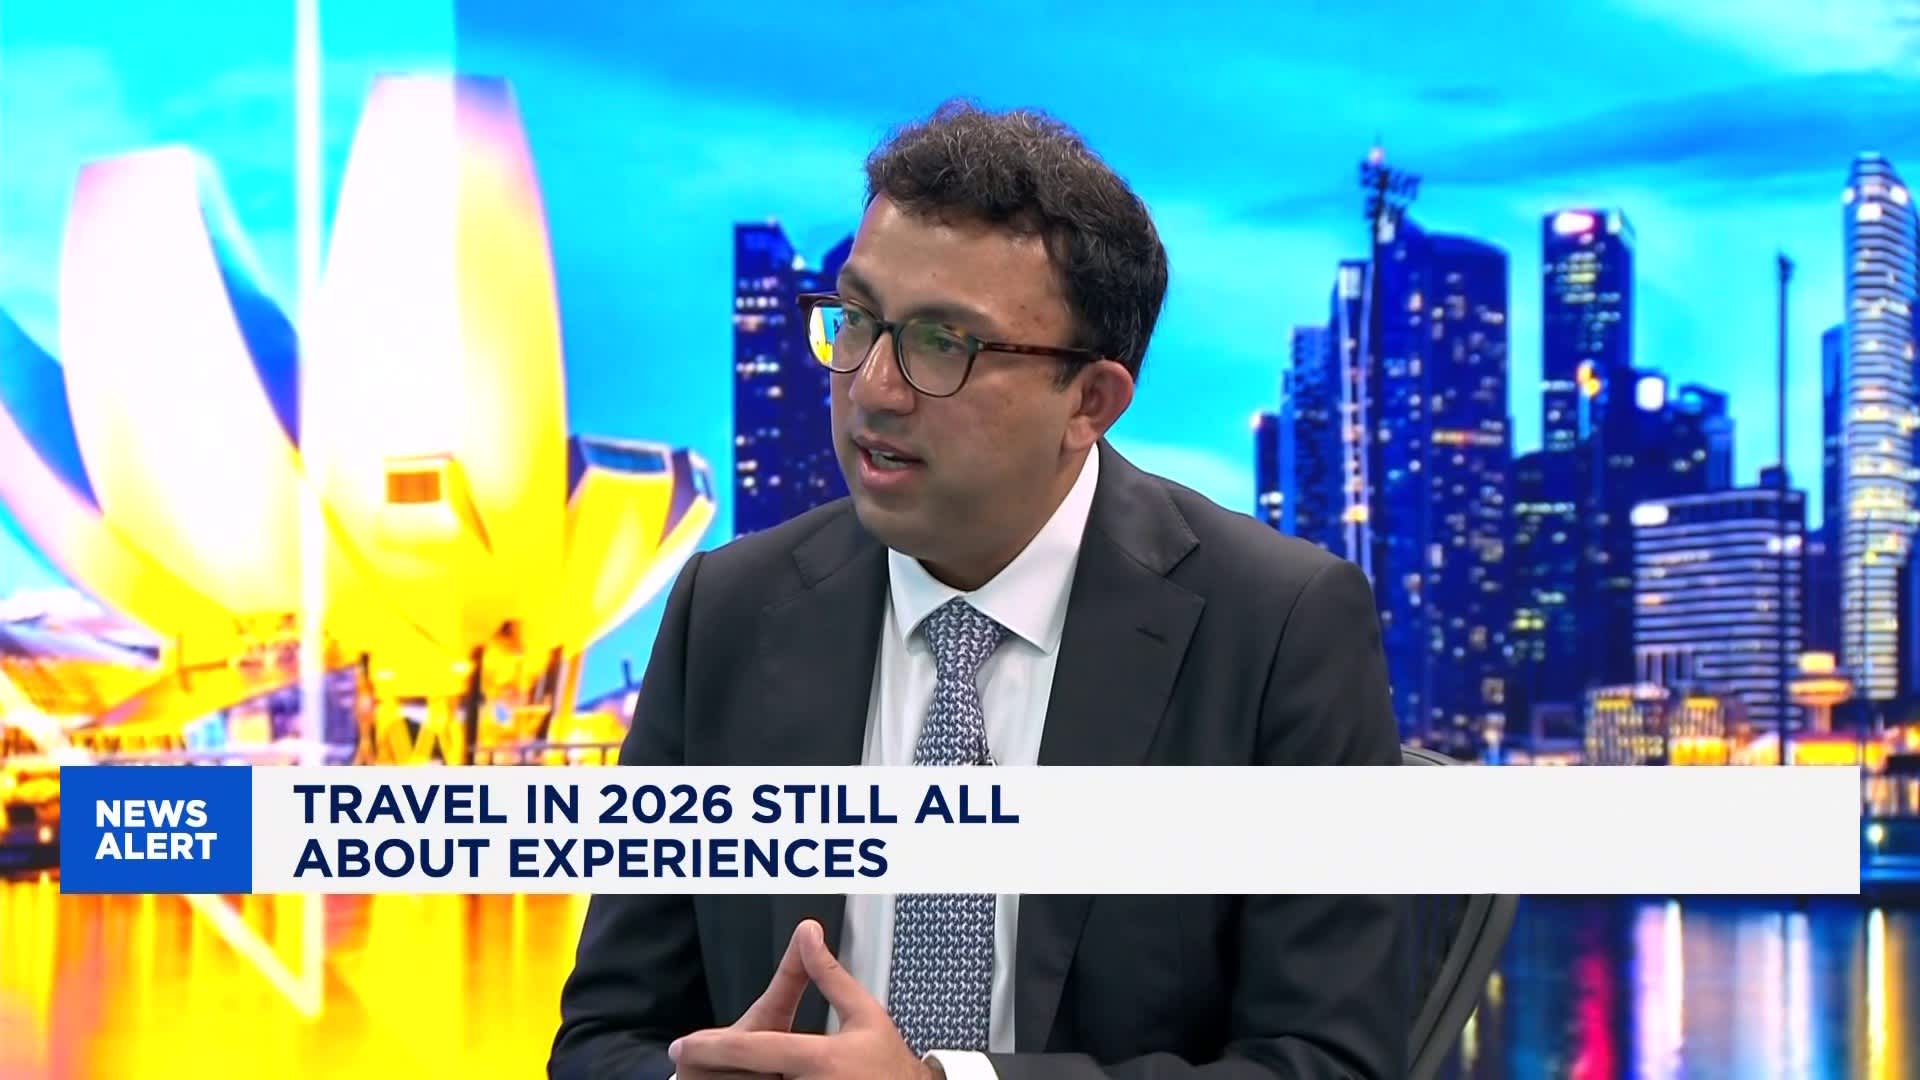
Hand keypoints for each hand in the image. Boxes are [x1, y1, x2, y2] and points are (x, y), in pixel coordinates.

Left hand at [669, 919, 932, 1079]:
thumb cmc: (888, 1064)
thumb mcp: (865, 1015)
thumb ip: (827, 976)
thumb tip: (807, 932)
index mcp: (821, 1059)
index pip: (753, 1050)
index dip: (710, 1048)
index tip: (682, 1046)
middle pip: (749, 1074)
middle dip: (724, 1072)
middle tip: (707, 1067)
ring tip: (747, 1074)